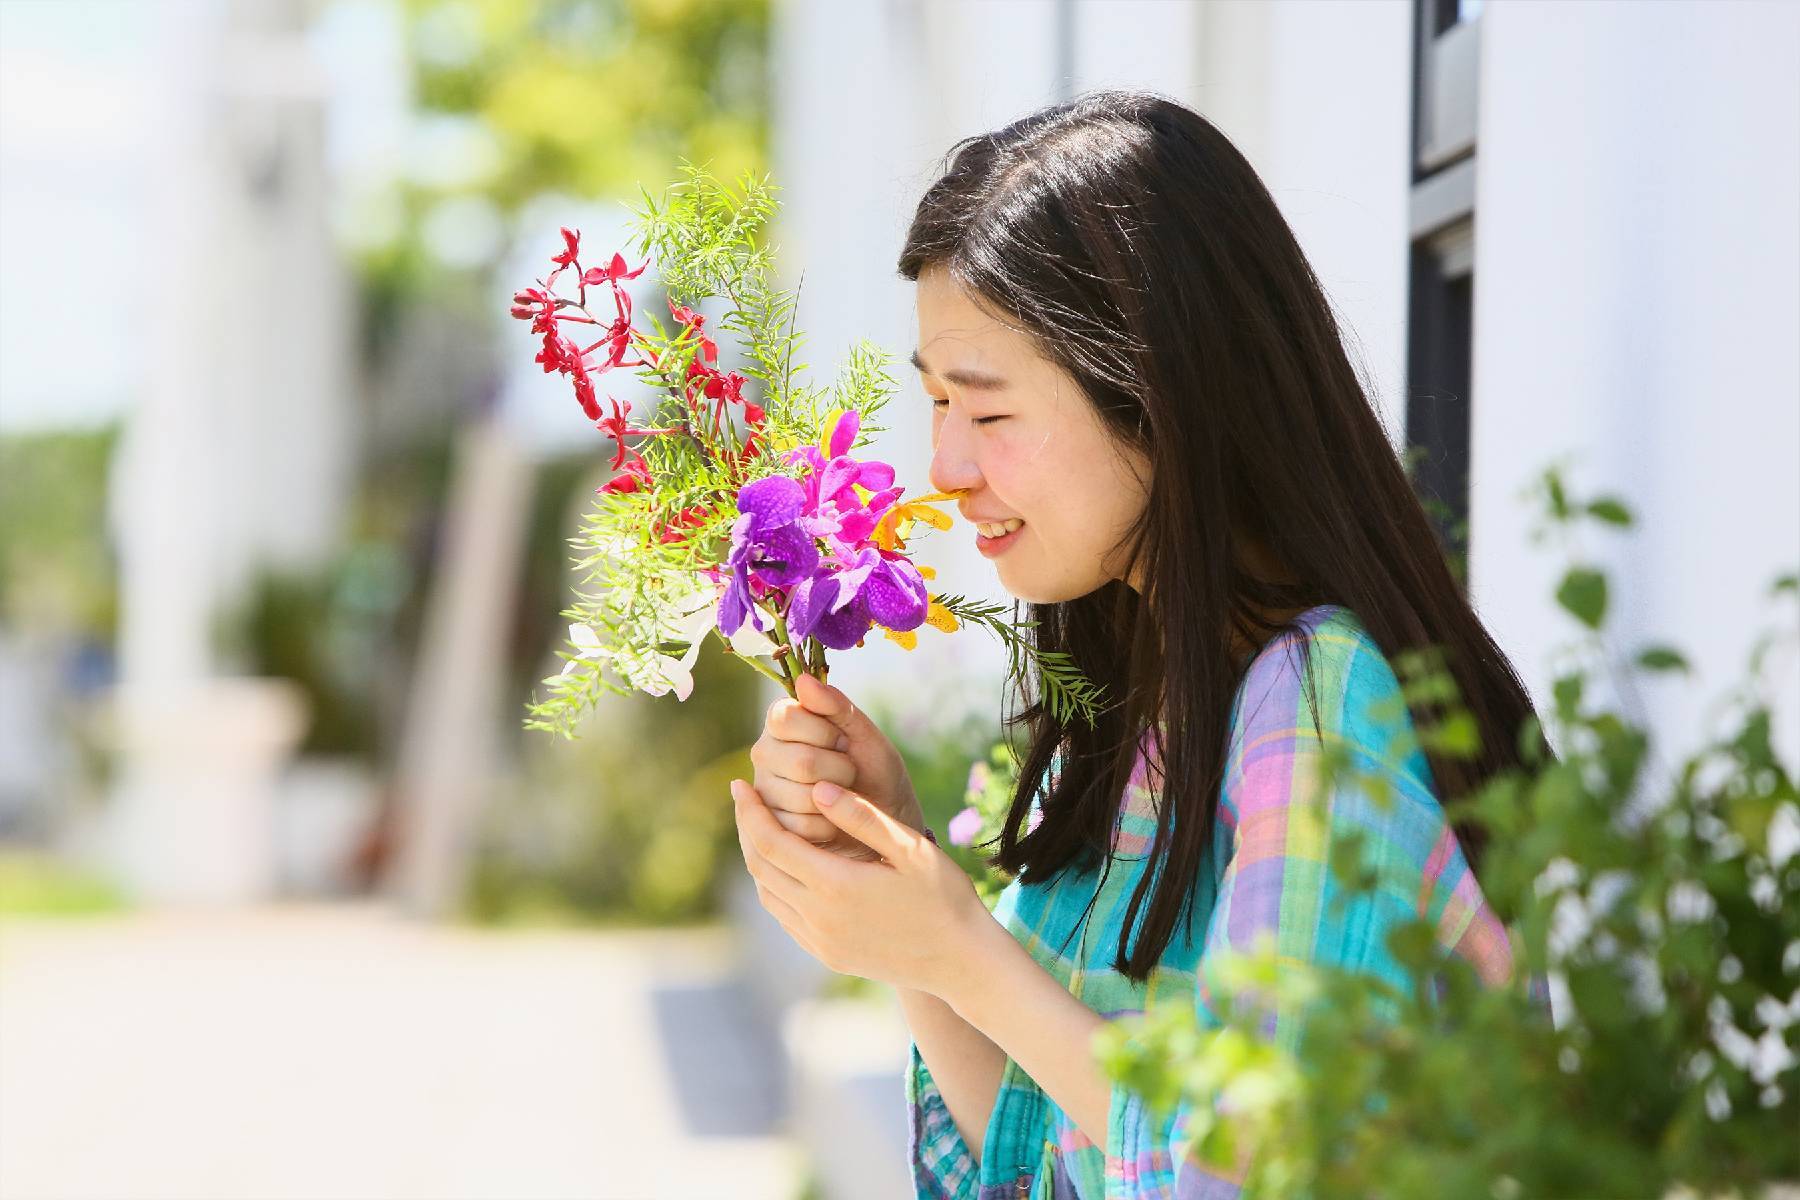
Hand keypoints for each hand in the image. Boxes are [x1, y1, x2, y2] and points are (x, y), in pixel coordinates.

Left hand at [730, 775, 989, 997]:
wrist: (962, 961)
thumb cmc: (944, 896)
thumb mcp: (908, 848)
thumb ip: (862, 817)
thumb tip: (818, 788)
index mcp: (835, 886)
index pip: (771, 842)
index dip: (750, 810)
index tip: (740, 784)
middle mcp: (819, 918)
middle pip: (761, 867)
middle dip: (748, 829)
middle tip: (746, 798)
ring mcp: (821, 942)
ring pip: (768, 894)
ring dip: (758, 859)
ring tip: (761, 826)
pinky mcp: (829, 955)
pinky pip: (786, 917)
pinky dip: (775, 887)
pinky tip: (787, 866)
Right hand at [748, 672, 924, 862]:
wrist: (886, 827)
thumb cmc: (877, 775)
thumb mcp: (866, 738)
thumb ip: (837, 707)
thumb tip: (803, 680)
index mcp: (784, 723)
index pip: (785, 718)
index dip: (823, 732)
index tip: (841, 740)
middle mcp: (766, 753)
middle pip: (799, 760)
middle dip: (840, 771)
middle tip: (849, 774)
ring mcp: (764, 791)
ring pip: (800, 796)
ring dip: (837, 800)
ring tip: (842, 797)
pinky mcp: (770, 827)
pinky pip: (799, 826)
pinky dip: (828, 825)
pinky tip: (833, 821)